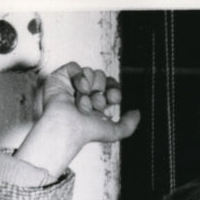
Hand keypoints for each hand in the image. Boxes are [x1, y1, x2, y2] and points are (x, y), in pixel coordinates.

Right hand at [16, 61, 139, 177]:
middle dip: (101, 91)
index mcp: (100, 103)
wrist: (68, 126)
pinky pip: (76, 67)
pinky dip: (80, 77)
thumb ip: (129, 124)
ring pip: (91, 72)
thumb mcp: (115, 132)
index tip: (113, 98)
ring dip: (90, 87)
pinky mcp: (63, 77)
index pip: (112, 87)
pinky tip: (80, 89)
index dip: (115, 90)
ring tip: (83, 100)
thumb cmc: (88, 131)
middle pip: (102, 78)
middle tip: (96, 102)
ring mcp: (74, 84)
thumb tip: (137, 112)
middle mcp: (88, 93)